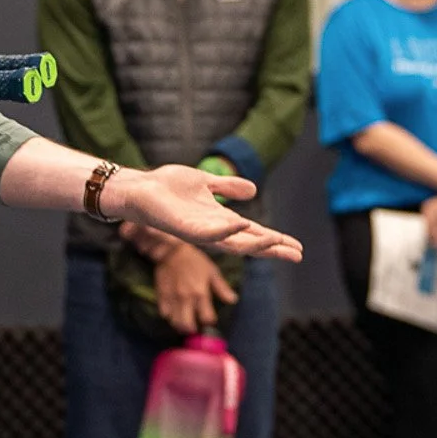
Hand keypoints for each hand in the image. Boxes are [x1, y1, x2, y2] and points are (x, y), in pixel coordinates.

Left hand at [106, 165, 302, 260]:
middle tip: (298, 255)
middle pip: (249, 245)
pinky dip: (226, 229)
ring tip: (278, 242)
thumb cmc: (167, 186)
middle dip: (273, 249)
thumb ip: (228, 187)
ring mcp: (199, 232)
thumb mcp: (206, 182)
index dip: (274, 240)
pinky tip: (242, 224)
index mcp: (219, 221)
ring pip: (232, 243)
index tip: (297, 247)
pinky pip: (208, 233)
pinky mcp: (184, 228)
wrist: (138, 188)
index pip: (253, 234)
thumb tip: (254, 192)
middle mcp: (212, 231)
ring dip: (255, 244)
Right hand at [154, 244, 237, 334]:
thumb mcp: (212, 271)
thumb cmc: (195, 260)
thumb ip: (222, 288)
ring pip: (175, 323)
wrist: (172, 251)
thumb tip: (233, 300)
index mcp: (201, 293)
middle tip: (196, 326)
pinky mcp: (161, 297)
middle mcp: (186, 299)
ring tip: (185, 322)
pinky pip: (164, 314)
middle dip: (193, 330)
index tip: (210, 319)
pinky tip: (174, 312)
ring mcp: (172, 299)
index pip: (207, 318)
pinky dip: (170, 316)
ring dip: (181, 325)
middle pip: (188, 326)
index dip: (210, 321)